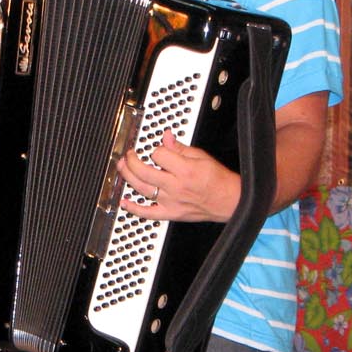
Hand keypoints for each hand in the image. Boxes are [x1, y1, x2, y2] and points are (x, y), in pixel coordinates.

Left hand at [118, 130, 239, 222]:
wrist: (229, 201)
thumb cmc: (218, 180)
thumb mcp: (201, 157)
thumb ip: (180, 148)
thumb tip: (166, 137)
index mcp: (185, 169)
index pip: (158, 154)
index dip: (156, 149)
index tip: (158, 150)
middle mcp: (176, 186)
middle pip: (144, 171)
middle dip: (132, 160)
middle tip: (129, 155)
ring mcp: (171, 201)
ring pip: (142, 189)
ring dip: (128, 177)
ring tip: (122, 168)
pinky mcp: (171, 213)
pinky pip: (148, 213)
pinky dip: (133, 208)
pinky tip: (124, 201)